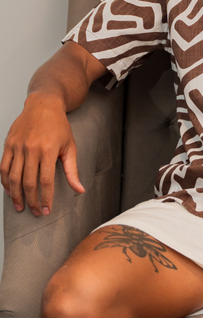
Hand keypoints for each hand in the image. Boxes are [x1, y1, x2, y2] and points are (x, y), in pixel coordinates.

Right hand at [0, 94, 84, 216]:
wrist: (44, 105)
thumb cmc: (59, 125)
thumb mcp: (70, 146)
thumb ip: (72, 170)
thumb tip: (79, 190)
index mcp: (48, 149)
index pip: (46, 180)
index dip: (46, 198)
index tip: (47, 210)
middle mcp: (31, 148)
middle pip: (28, 182)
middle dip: (32, 200)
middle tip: (35, 212)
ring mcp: (18, 146)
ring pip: (13, 177)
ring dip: (16, 195)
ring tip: (20, 206)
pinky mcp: (9, 144)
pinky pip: (3, 167)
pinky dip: (5, 181)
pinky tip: (10, 190)